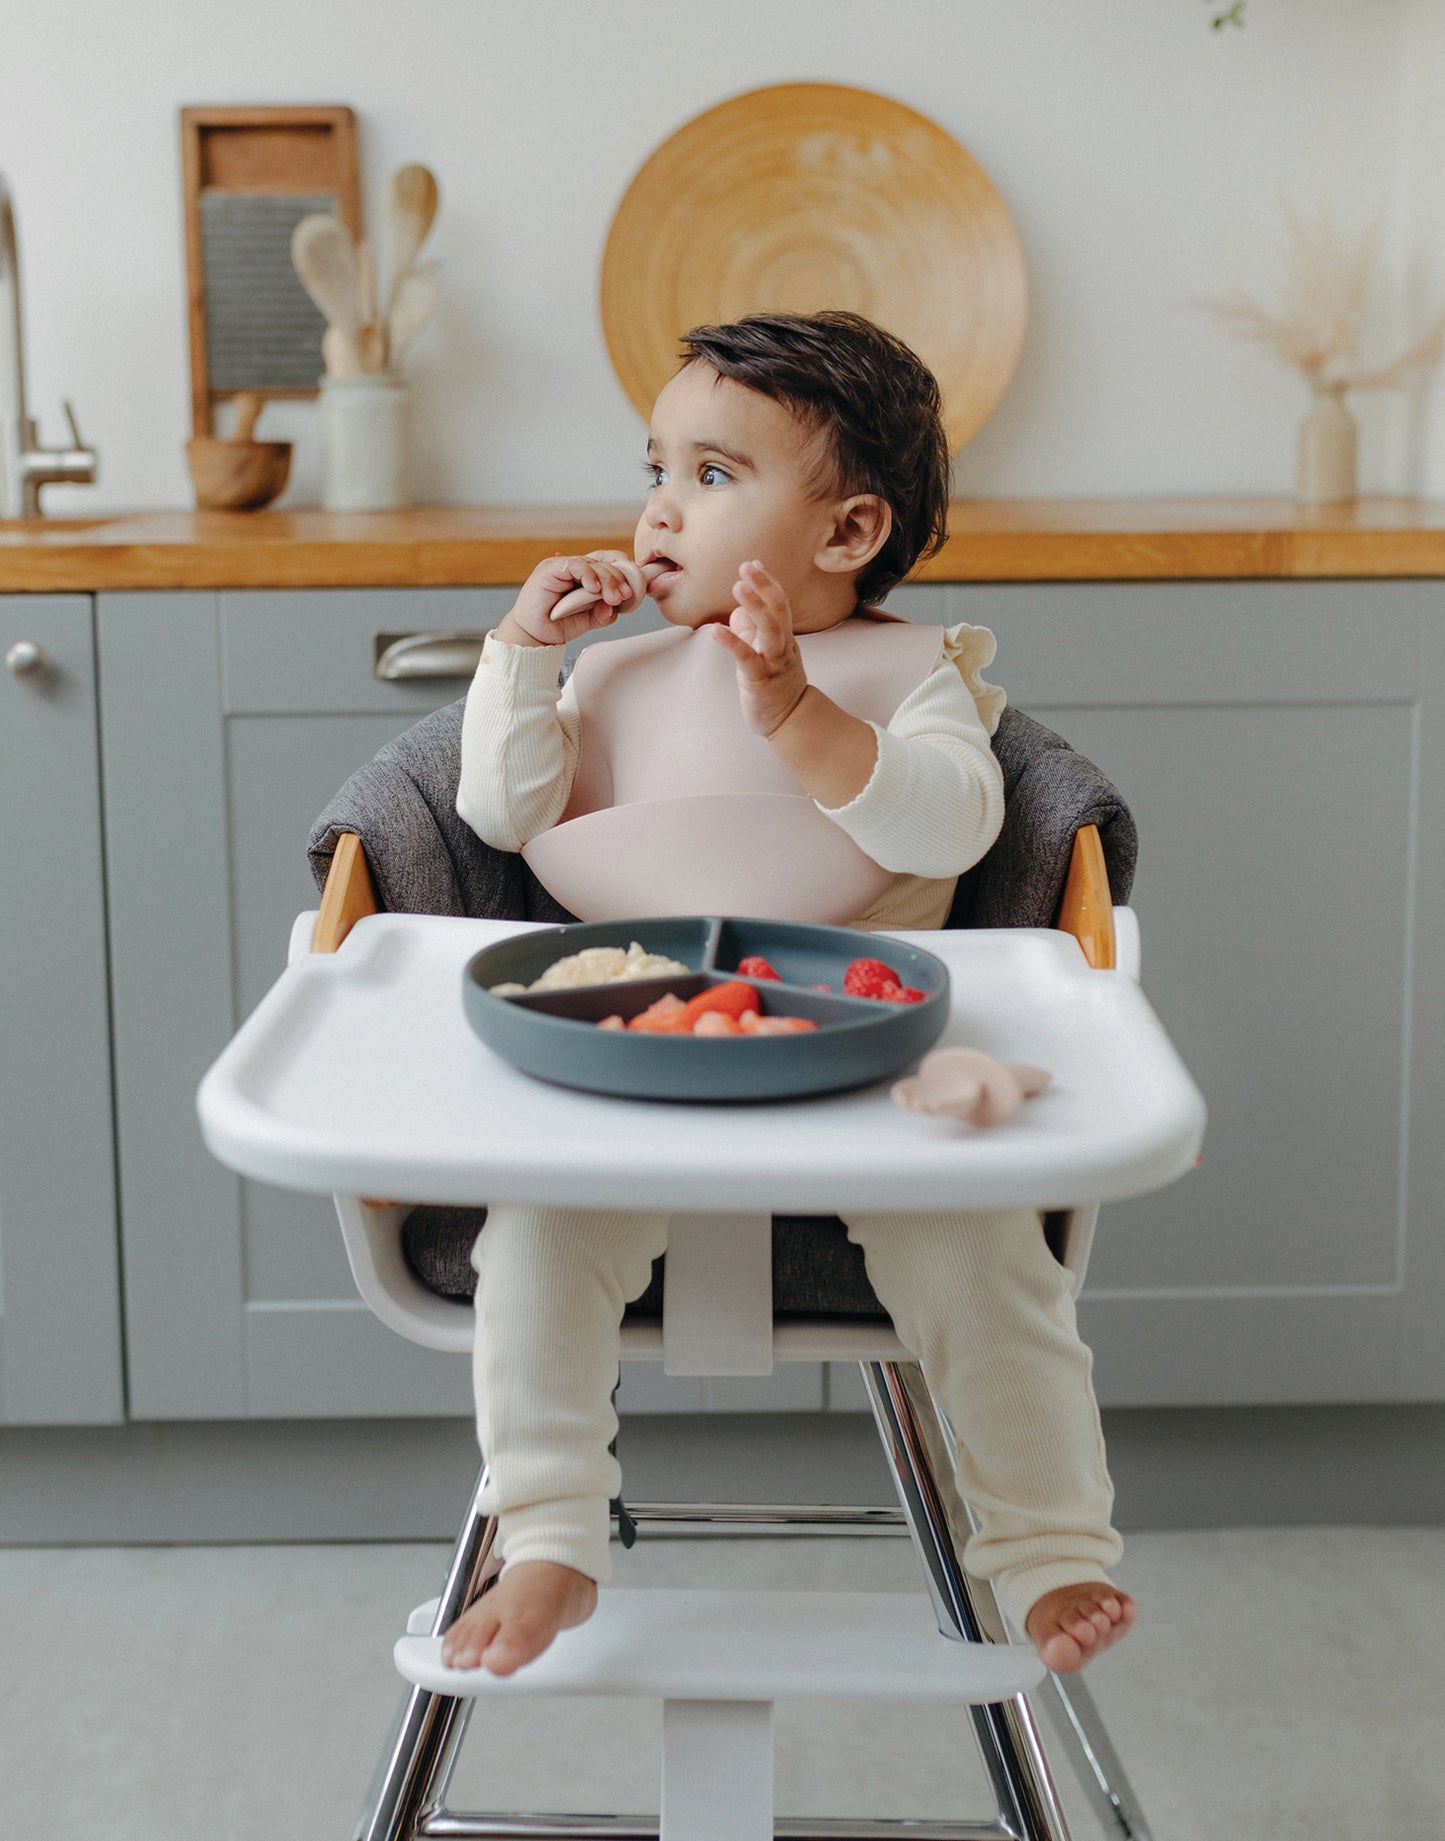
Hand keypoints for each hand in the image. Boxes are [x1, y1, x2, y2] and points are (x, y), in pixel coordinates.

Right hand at [496, 551, 662, 647]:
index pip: (609, 561)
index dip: (624, 571)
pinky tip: (595, 589)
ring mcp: (561, 566)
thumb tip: (617, 605)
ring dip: (608, 580)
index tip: (633, 589)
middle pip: (604, 562)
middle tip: (624, 596)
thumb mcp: (589, 620)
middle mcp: (574, 568)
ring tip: (613, 597)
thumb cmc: (558, 625)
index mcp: (585, 575)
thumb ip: (605, 612)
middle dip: (619, 579)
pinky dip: (589, 575)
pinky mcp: (550, 569)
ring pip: (593, 563)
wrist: (533, 636)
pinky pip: (575, 565)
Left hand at [710, 560, 809, 736]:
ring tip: (739, 587)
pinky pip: (747, 659)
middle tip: (747, 566)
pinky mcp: (760, 682)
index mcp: (784, 639)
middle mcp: (783, 647)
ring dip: (755, 607)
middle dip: (764, 586)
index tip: (753, 563)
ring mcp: (774, 664)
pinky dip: (732, 642)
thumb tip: (737, 613)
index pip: (780, 604)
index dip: (768, 583)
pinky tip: (716, 630)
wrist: (790, 721)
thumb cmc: (775, 687)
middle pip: (779, 611)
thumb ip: (751, 633)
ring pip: (770, 631)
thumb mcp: (763, 655)